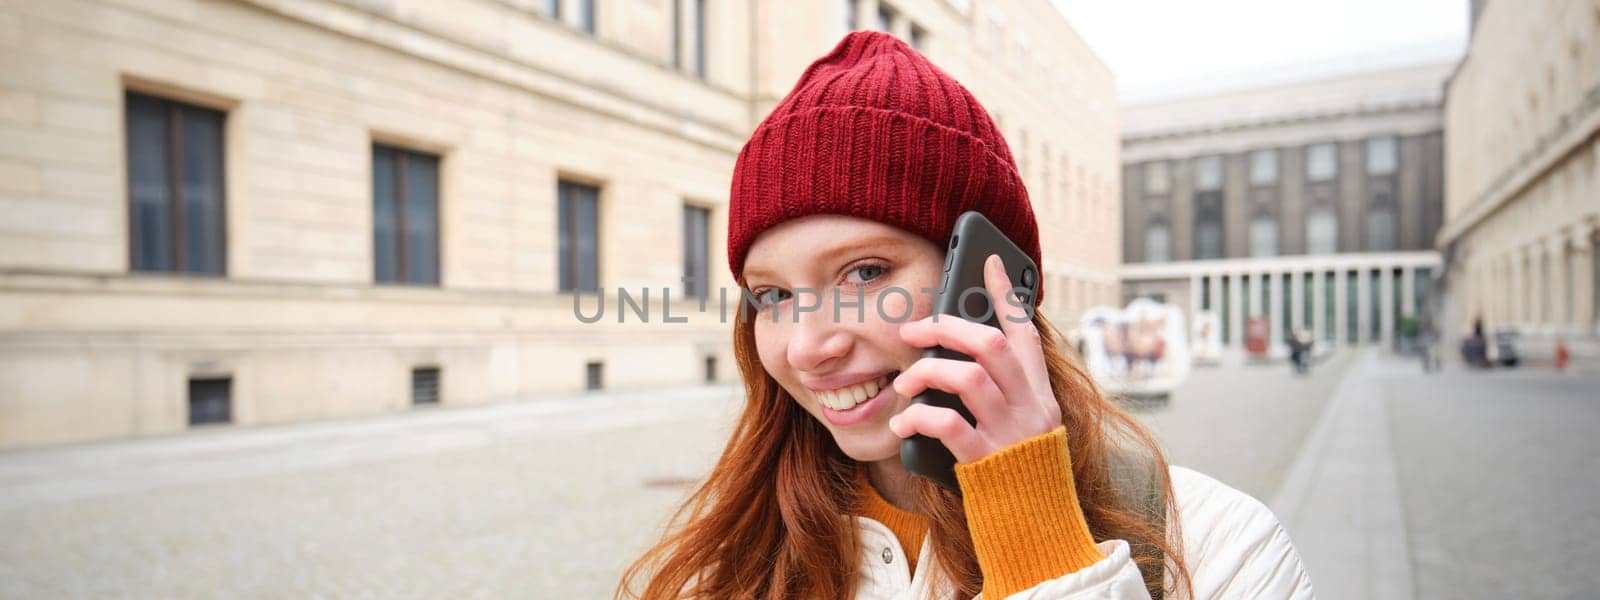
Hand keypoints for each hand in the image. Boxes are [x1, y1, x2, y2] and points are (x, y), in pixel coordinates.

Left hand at [888, 254, 1061, 462]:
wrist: (1038, 527)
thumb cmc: (1020, 473)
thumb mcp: (1022, 426)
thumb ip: (1002, 393)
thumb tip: (956, 357)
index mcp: (1040, 394)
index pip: (1025, 332)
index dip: (1005, 295)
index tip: (987, 261)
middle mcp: (1031, 408)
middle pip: (991, 345)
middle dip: (947, 329)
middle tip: (912, 331)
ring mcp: (1011, 434)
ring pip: (970, 378)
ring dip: (928, 373)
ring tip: (905, 382)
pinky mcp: (989, 461)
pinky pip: (949, 426)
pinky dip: (920, 417)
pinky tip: (905, 422)